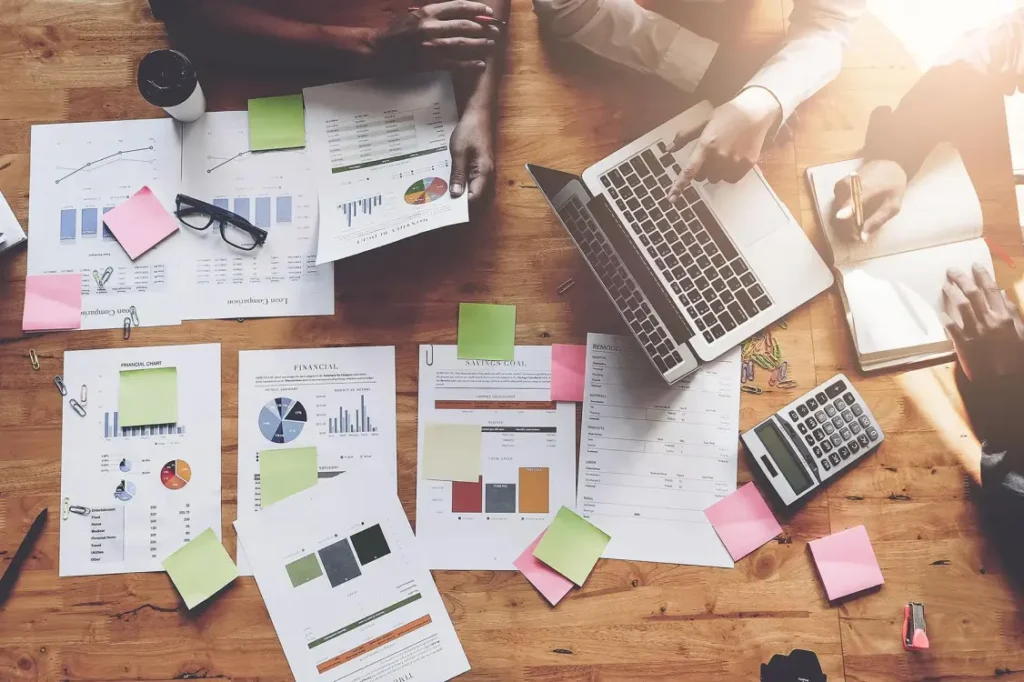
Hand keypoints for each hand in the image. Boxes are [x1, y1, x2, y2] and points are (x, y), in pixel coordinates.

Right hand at [372, 1, 498, 71]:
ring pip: (463, 43)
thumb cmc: (397, 31)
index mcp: (428, 12)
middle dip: (484, 27)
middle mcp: (431, 26)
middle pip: (465, 25)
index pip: (458, 7)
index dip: (476, 9)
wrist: (379, 49)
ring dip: (481, 44)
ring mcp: (431, 45)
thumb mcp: (415, 15)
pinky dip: (470, 63)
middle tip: (495, 30)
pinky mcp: (430, 62)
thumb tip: (458, 14)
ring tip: (491, 44)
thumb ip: (435, 14)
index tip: (488, 12)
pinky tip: (480, 64)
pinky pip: (455, 63)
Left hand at [449, 106, 494, 202]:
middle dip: (458, 200)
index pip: (474, 197)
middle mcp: (487, 175)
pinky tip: (447, 180)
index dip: (461, 205)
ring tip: (440, 193)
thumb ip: (458, 174)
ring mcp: (483, 171)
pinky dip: (459, 181)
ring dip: (458, 190)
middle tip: (438, 201)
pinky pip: (470, 179)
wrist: (479, 113)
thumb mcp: (459, 152)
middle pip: (473, 195)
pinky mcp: (479, 166)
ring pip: (471, 188)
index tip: (444, 207)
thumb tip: (456, 194)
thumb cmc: (470, 130)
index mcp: (484, 172)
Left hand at [667, 87, 780, 198]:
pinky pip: (731, 179)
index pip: (689, 170)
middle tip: (710, 155)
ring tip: (724, 154)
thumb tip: (669, 149)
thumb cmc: (728, 114)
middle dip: (703, 169)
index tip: (672, 198)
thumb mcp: (704, 121)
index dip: (679, 186)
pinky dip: (729, 173)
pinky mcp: (746, 165)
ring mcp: (734, 162)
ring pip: (717, 179)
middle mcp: (719, 156)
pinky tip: (733, 158)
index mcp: (706, 145)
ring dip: (716, 171)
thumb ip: (685, 136)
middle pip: (703, 177)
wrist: (755, 111)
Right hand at [832, 160, 907, 242]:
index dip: (846, 210)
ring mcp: (841, 186)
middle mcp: (848, 185)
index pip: (851, 199)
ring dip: (846, 221)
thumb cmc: (893, 185)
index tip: (841, 217)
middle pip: (841, 212)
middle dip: (848, 227)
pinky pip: (837, 205)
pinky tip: (854, 214)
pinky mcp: (837, 187)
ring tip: (858, 225)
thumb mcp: (892, 205)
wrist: (887, 164)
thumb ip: (877, 221)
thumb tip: (862, 238)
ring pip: (837, 210)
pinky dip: (844, 212)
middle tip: (859, 235)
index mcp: (865, 188)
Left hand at [942, 264, 1023, 381]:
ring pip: (961, 306)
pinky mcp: (963, 344)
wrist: (1005, 380)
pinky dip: (946, 319)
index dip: (982, 275)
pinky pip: (951, 328)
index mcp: (1004, 317)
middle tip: (951, 270)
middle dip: (961, 279)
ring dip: (952, 293)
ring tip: (945, 285)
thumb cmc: (1015, 356)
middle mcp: (989, 321)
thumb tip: (1002, 294)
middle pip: (973, 294)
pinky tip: (940, 312)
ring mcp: (975, 332)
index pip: (991, 290)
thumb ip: (1012, 312)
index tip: (974, 265)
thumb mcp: (1020, 331)